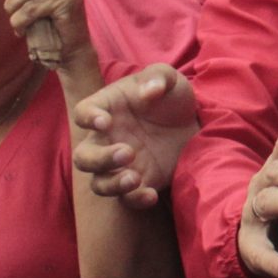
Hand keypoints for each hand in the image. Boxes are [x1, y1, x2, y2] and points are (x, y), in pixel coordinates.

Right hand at [71, 65, 198, 207]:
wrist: (193, 123)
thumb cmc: (170, 97)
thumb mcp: (170, 79)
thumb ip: (159, 77)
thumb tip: (149, 90)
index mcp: (107, 109)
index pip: (83, 113)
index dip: (88, 118)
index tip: (104, 121)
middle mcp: (106, 139)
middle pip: (83, 157)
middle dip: (100, 159)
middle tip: (127, 152)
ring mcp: (120, 164)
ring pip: (99, 183)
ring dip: (112, 184)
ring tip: (135, 178)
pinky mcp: (139, 182)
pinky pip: (127, 199)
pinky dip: (135, 200)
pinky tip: (151, 195)